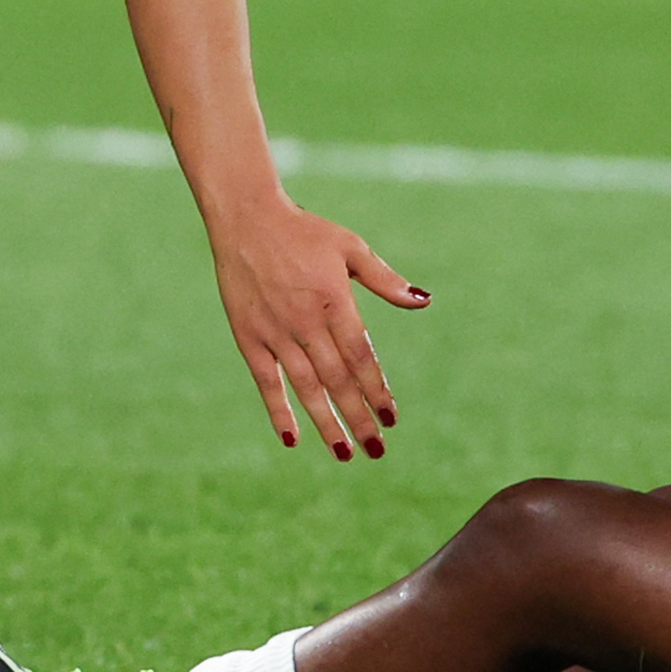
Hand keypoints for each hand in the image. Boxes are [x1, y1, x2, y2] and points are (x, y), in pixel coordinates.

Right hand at [211, 196, 426, 458]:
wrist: (247, 218)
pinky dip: (278, 409)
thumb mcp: (350, 247)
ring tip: (344, 453)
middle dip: (359, 417)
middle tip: (377, 450)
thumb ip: (385, 279)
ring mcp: (275, 332)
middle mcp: (305, 321)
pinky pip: (266, 381)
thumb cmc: (305, 232)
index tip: (392, 418)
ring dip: (326, 422)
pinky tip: (292, 437)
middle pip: (338, 379)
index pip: (362, 356)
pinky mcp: (249, 337)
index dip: (377, 389)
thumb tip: (423, 300)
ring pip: (306, 387)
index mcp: (335, 300)